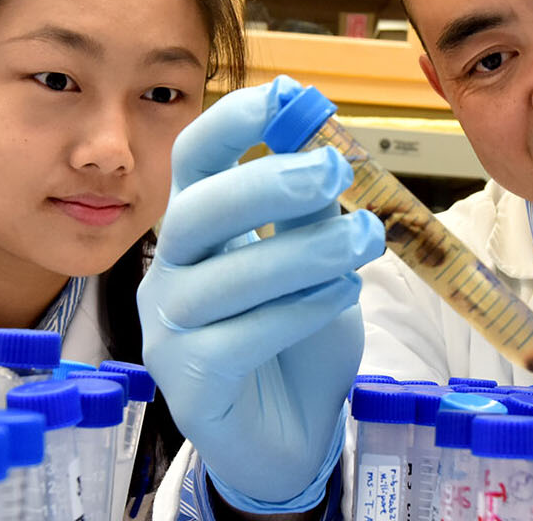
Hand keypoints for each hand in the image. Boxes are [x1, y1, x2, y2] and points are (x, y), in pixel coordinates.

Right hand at [139, 76, 385, 512]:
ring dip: (300, 250)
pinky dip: (295, 309)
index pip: (194, 160)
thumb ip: (311, 218)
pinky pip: (237, 337)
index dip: (233, 123)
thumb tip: (323, 153)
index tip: (287, 97)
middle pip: (195, 211)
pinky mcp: (188, 382)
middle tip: (333, 172)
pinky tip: (337, 295)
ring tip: (364, 241)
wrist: (292, 436)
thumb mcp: (317, 266)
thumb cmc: (297, 343)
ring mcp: (169, 329)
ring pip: (221, 277)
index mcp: (198, 228)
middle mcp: (171, 271)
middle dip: (264, 183)